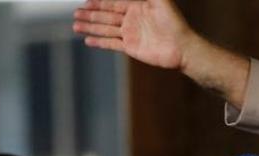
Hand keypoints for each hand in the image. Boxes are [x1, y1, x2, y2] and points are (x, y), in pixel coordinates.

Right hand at [74, 0, 194, 69]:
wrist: (183, 48)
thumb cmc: (175, 22)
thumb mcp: (160, 0)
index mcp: (136, 7)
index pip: (112, 3)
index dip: (98, 3)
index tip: (85, 2)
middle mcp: (132, 20)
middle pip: (106, 16)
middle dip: (90, 14)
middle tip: (75, 13)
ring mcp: (131, 35)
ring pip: (105, 29)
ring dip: (90, 27)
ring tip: (75, 25)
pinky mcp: (131, 48)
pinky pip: (111, 44)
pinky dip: (99, 42)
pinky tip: (87, 39)